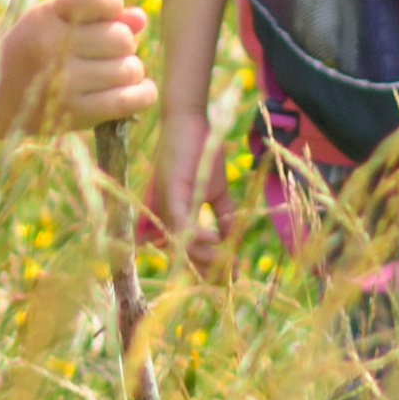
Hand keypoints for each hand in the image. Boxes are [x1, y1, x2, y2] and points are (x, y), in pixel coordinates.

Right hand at [0, 0, 153, 138]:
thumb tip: (140, 19)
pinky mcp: (75, 112)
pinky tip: (134, 89)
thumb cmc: (37, 48)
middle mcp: (53, 45)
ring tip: (108, 74)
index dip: (113, 5)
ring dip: (128, 71)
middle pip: (122, 38)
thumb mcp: (57, 20)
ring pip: (130, 69)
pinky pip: (131, 99)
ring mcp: (63, 81)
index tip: (105, 15)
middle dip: (121, 45)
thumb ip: (100, 14)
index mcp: (48, 14)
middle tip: (102, 53)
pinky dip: (142, 94)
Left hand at [137, 108, 224, 266]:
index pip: (188, 251)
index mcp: (175, 216)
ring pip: (183, 242)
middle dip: (209, 270)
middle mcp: (165, 215)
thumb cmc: (201, 151)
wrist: (192, 121)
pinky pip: (181, 222)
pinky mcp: (171, 192)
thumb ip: (223, 215)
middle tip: (232, 278)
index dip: (208, 267)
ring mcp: (166, 205)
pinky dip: (198, 234)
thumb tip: (233, 239)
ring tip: (229, 264)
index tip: (232, 277)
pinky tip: (216, 241)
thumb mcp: (216, 189)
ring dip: (207, 257)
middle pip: (183, 254)